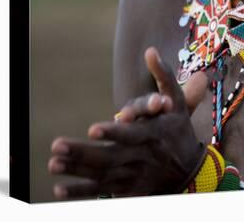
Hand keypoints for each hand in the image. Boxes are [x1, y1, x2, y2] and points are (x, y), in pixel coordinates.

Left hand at [48, 47, 207, 198]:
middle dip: (83, 153)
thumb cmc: (178, 127)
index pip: (131, 135)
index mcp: (154, 134)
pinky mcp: (128, 189)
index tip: (93, 129)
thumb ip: (163, 75)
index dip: (112, 133)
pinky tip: (60, 190)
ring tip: (54, 163)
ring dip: (77, 171)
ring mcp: (135, 176)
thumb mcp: (177, 100)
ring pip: (102, 175)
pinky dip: (82, 193)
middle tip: (58, 146)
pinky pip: (103, 192)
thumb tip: (150, 50)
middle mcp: (143, 157)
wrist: (190, 169)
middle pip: (110, 157)